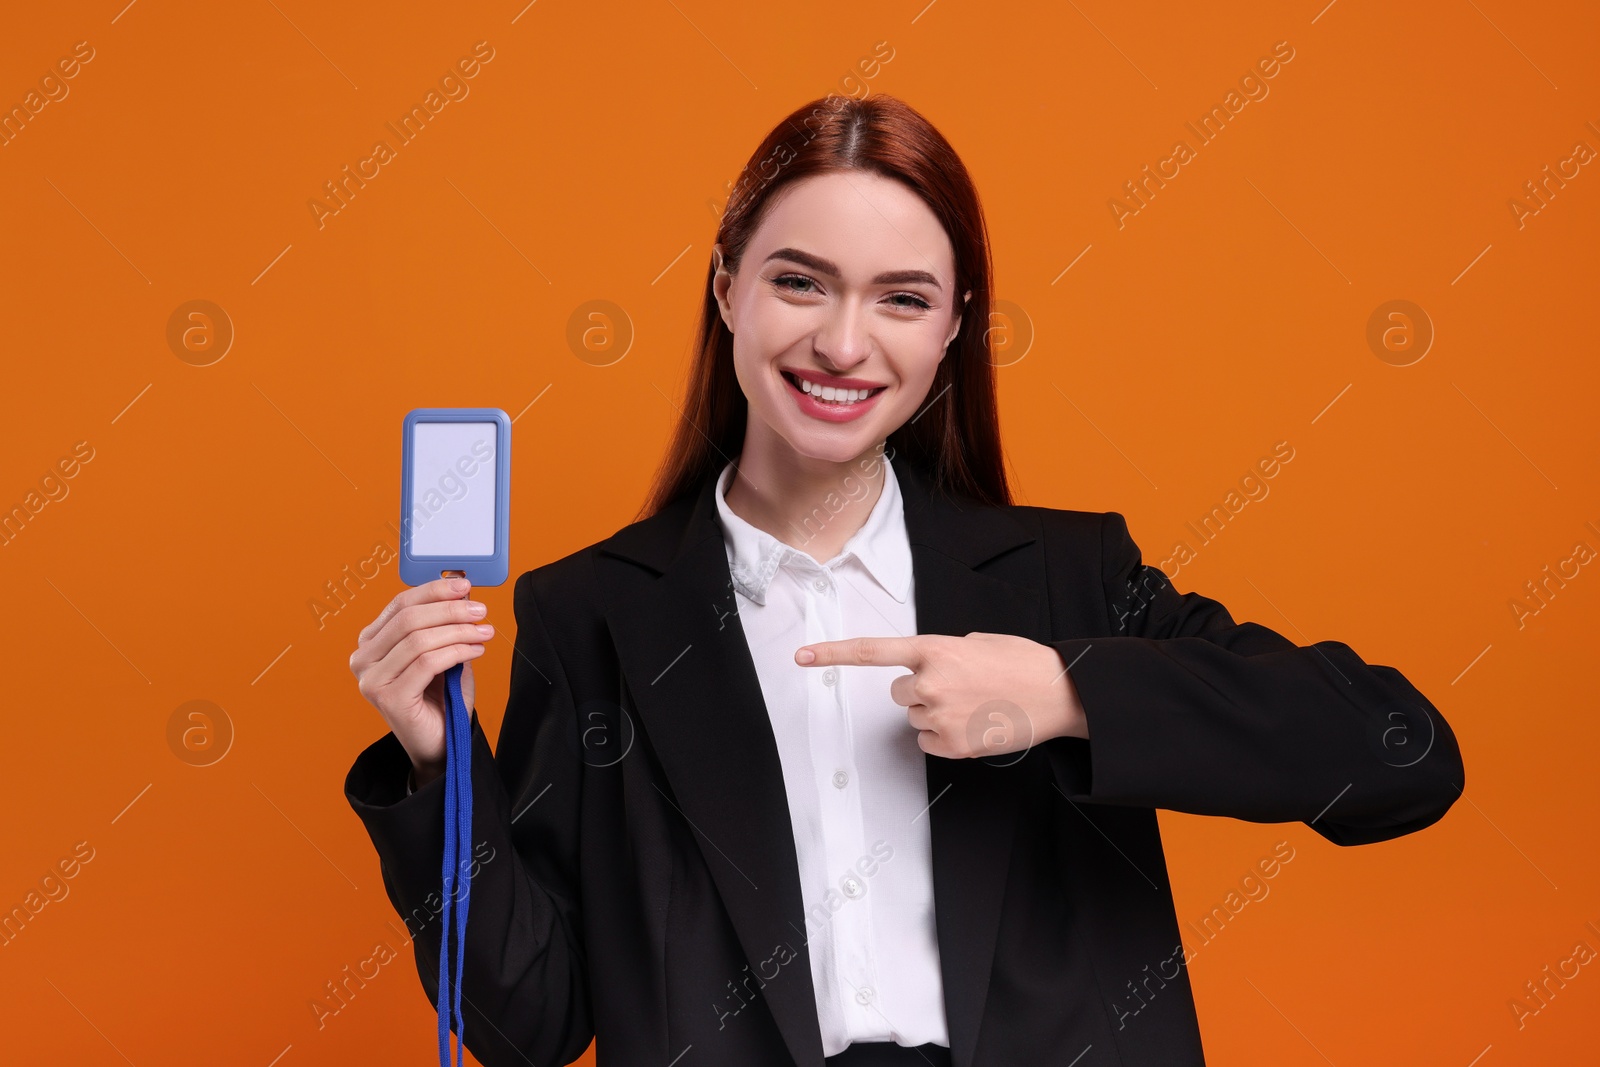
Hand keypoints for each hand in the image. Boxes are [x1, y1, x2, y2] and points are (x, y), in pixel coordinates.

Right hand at [349, 576, 491, 787]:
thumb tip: (460, 590)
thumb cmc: (440, 696)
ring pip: (419, 640)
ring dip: (458, 631)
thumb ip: (443, 623)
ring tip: (484, 632)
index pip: (400, 604)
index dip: (434, 591)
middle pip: (409, 619)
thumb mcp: (441, 650)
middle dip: (449, 610)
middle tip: (480, 610)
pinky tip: (476, 651)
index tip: (464, 586)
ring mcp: (372, 680)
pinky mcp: (389, 698)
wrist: (440, 742)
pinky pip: (428, 663)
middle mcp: (363, 659)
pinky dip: (457, 651)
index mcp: (371, 642)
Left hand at [794, 632, 1086, 758]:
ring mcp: (939, 716)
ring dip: (936, 713)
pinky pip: (928, 742)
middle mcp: (930, 682)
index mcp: (934, 649)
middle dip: (920, 690)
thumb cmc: (1020, 661)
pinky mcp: (951, 745)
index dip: (833, 654)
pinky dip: (945, 736)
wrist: (1059, 692)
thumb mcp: (976, 642)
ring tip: (974, 705)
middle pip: (898, 692)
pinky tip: (974, 724)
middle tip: (959, 688)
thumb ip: (942, 652)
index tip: (801, 657)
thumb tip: (926, 670)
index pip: (872, 651)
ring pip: (914, 718)